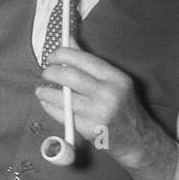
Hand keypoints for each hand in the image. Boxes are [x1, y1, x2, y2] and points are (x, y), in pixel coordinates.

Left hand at [35, 47, 165, 174]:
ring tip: (41, 89)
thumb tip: (68, 39)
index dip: (62, 54)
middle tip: (45, 72)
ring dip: (46, 91)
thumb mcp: (113, 81)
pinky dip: (49, 106)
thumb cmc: (122, 106)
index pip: (82, 59)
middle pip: (70, 76)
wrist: (137, 139)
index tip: (52, 56)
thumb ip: (89, 61)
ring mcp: (98, 113)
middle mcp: (108, 94)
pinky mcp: (88, 129)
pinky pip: (61, 114)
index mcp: (115, 78)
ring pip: (62, 97)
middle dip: (51, 72)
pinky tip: (46, 102)